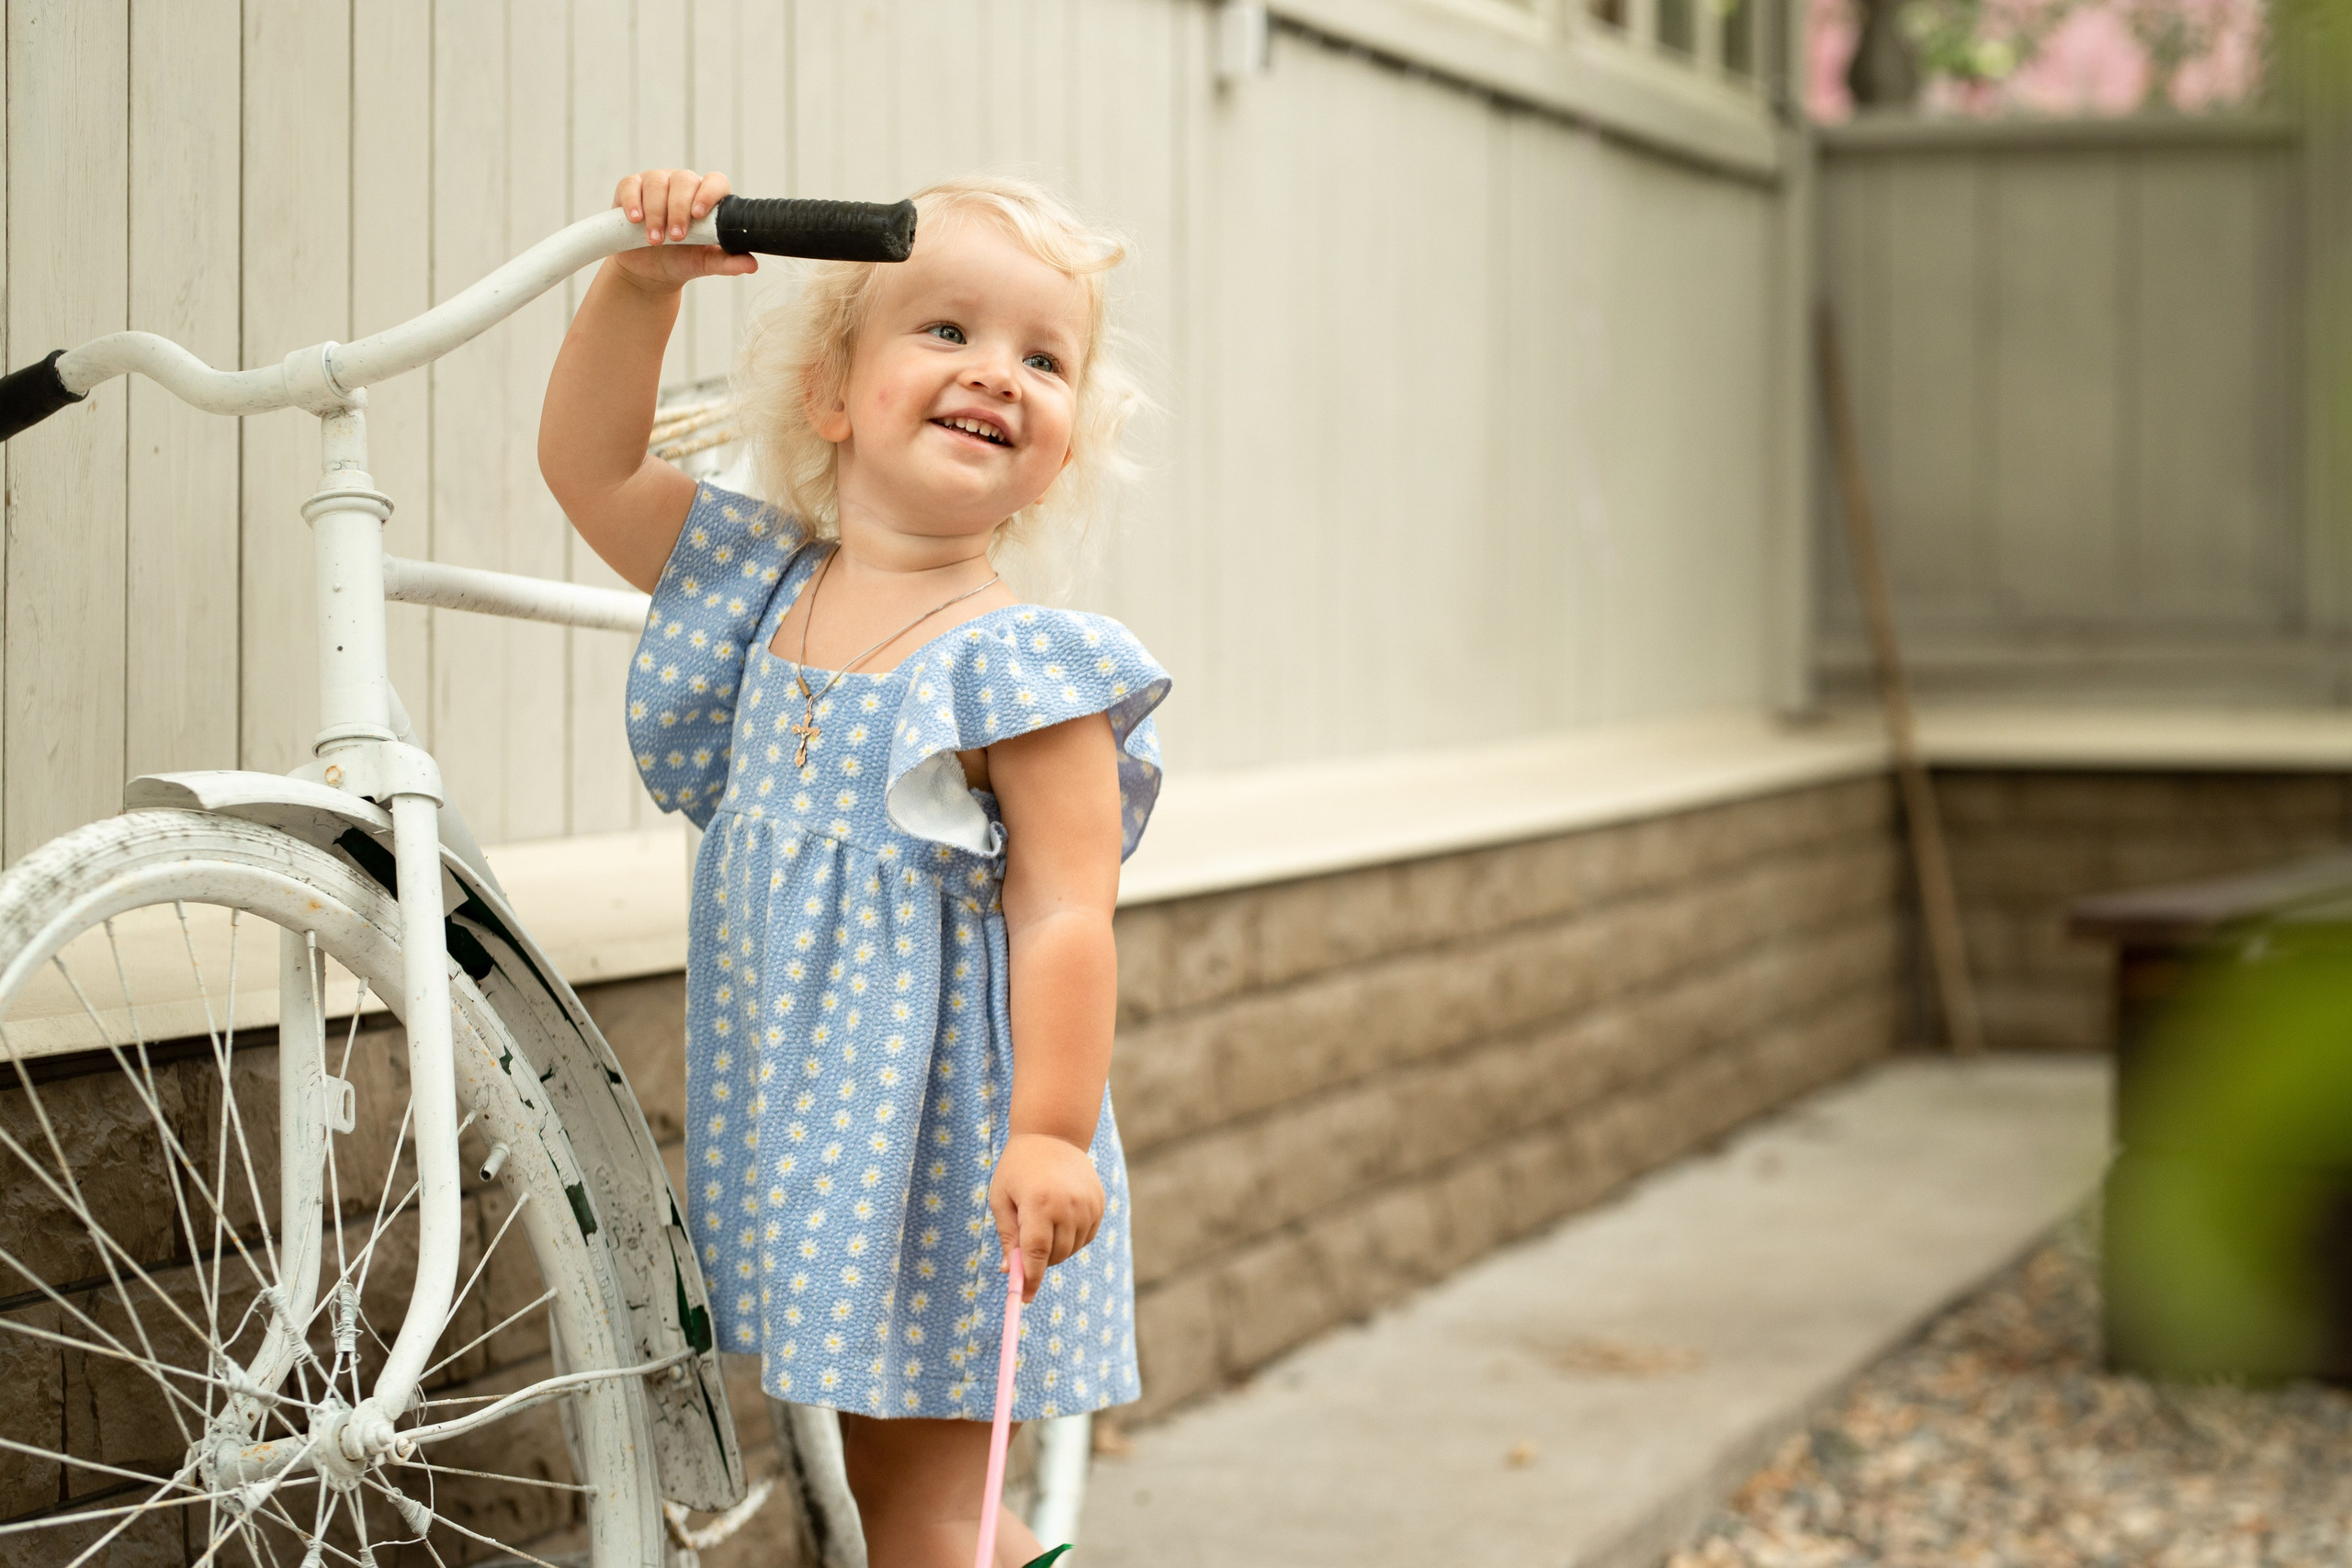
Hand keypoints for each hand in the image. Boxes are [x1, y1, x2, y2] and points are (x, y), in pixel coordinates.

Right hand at [609, 169, 756, 291]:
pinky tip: (635, 219)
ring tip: (655, 240)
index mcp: (706, 197)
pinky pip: (631, 185)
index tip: (699, 215)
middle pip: (684, 181)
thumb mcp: (704, 263)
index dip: (708, 194)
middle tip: (675, 237)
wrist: (649, 271)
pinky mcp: (631, 187)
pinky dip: (633, 202)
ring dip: (656, 212)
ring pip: (657, 183)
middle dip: (679, 210)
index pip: (715, 182)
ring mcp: (656, 183)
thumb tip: (752, 264)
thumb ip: (727, 262)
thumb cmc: (681, 260)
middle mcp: (683, 185)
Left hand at [987, 1133, 1104, 1303]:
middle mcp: (1068, 1205)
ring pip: (1071, 1249)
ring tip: (1041, 1222)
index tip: (1024, 1298)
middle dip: (1038, 1261)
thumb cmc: (1018, 1168)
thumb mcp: (1002, 1199)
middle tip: (1024, 1249)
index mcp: (1039, 1203)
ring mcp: (1087, 1205)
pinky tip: (1059, 1217)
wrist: (1052, 1135)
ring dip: (1055, 1249)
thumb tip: (1010, 1272)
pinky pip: (1085, 1237)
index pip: (1036, 1254)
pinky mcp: (1099, 1204)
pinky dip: (1071, 1238)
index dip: (1030, 1279)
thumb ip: (1008, 1237)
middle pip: (1055, 1256)